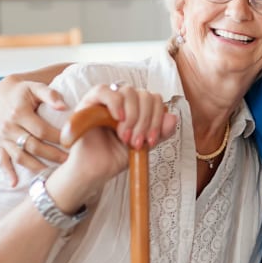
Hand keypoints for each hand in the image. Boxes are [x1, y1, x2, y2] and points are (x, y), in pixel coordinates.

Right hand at [0, 76, 67, 185]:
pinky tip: (15, 184)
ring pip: (20, 156)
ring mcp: (2, 137)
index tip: (73, 143)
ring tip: (52, 175)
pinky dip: (8, 173)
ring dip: (36, 167)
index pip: (42, 130)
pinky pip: (2, 160)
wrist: (1, 94)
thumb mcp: (36, 87)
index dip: (58, 138)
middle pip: (33, 146)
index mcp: (19, 113)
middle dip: (52, 155)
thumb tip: (64, 106)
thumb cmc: (25, 91)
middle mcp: (9, 127)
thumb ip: (50, 95)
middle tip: (69, 162)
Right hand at [57, 83, 177, 196]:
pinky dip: (115, 103)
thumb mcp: (144, 144)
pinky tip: (118, 119)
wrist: (94, 172)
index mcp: (137, 108)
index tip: (151, 140)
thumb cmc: (116, 157)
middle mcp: (123, 101)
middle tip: (137, 142)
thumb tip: (173, 117)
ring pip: (129, 91)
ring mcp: (106, 100)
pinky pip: (104, 90)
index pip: (155, 99)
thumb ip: (160, 132)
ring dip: (132, 116)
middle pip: (145, 95)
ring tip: (125, 136)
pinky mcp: (88, 102)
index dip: (158, 118)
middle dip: (145, 121)